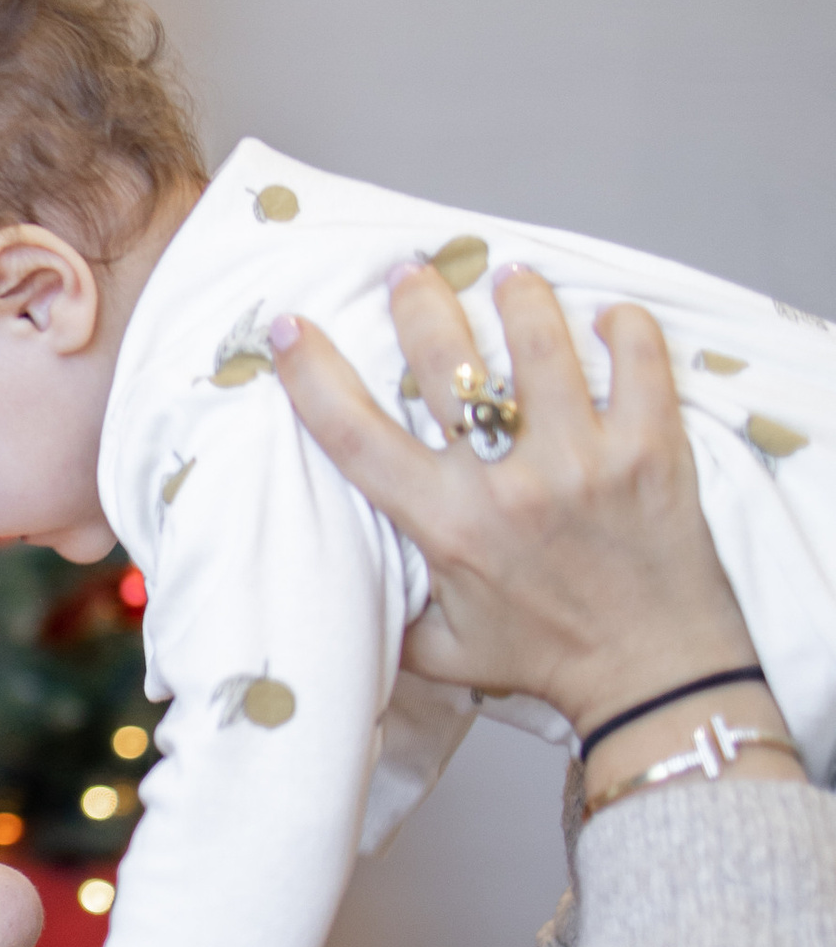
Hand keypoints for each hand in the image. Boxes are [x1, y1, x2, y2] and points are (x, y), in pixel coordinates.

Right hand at [270, 264, 765, 754]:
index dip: (313, 374)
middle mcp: (507, 486)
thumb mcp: (441, 650)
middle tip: (413, 271)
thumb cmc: (548, 659)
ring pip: (540, 342)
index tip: (290, 328)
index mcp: (446, 526)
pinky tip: (606, 318)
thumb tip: (330, 586)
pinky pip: (637, 360)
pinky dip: (622, 327)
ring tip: (510, 277)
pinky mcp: (651, 450)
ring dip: (518, 295)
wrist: (655, 674)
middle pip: (445, 361)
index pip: (356, 436)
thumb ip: (385, 614)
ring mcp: (583, 460)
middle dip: (420, 300)